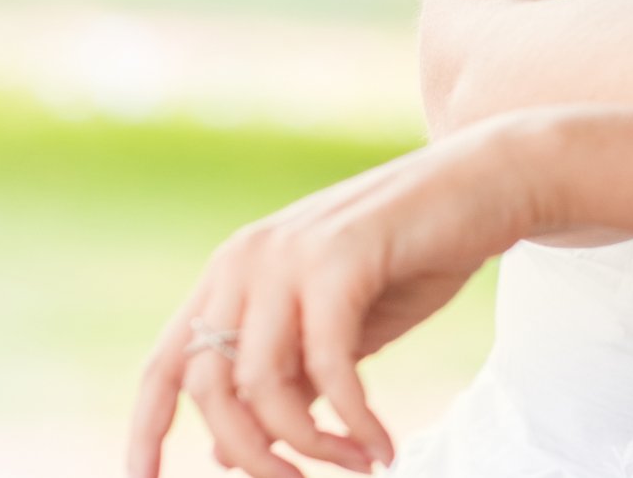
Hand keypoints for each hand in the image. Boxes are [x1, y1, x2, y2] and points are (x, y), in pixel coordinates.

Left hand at [126, 119, 545, 477]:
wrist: (487, 182)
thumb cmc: (414, 258)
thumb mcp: (337, 332)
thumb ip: (284, 379)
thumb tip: (224, 454)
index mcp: (233, 272)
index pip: (165, 365)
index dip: (145, 433)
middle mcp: (245, 259)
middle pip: (209, 389)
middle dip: (253, 456)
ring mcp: (289, 253)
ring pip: (262, 385)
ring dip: (309, 445)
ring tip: (358, 463)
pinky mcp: (339, 258)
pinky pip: (329, 367)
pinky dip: (355, 420)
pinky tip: (383, 445)